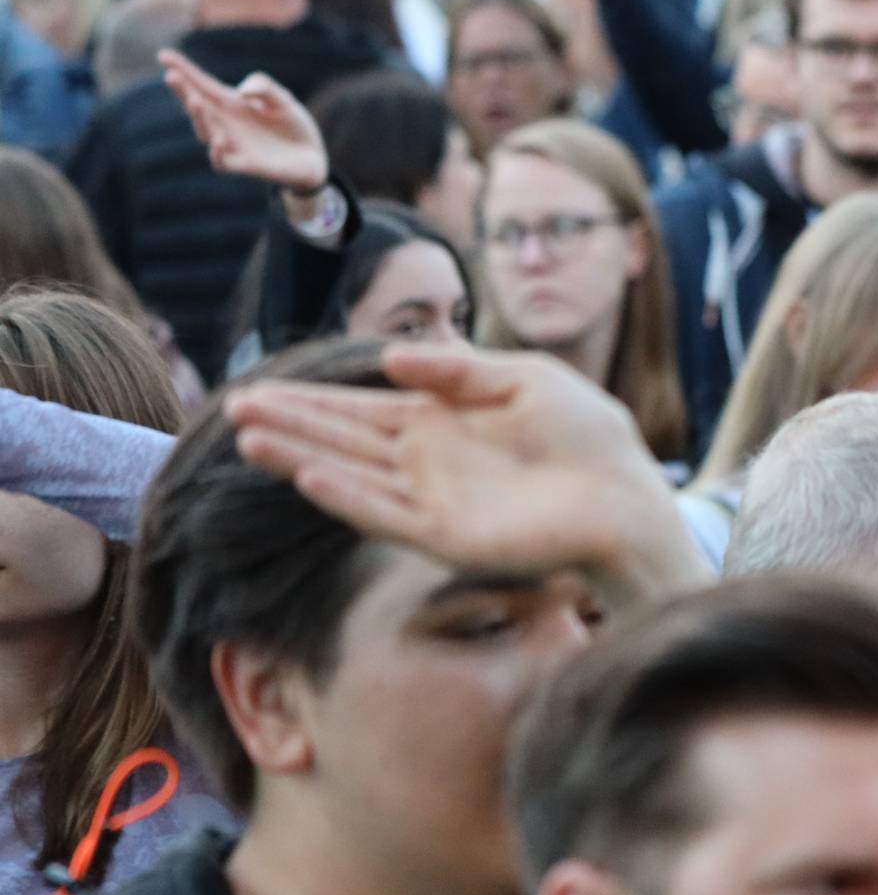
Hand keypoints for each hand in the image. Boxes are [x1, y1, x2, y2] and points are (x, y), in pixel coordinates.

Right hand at [161, 50, 327, 194]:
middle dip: (183, 91)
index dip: (183, 69)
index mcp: (231, 102)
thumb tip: (242, 93)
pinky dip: (218, 153)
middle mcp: (224, 122)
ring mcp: (230, 144)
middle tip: (172, 76)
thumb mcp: (283, 99)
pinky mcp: (243, 164)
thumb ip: (265, 87)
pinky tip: (217, 140)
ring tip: (196, 101)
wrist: (312, 157)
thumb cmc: (292, 124)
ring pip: (205, 132)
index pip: (202, 83)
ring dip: (199, 117)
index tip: (164, 54)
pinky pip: (223, 162)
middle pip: (196, 105)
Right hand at [223, 344, 706, 601]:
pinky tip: (306, 475)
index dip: (311, 400)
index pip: (362, 408)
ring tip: (249, 438)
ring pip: (352, 474)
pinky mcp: (445, 536)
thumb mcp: (525, 380)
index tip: (257, 390)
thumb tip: (392, 358)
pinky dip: (346, 495)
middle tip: (233, 409)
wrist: (627, 495)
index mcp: (444, 422)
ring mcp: (432, 501)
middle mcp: (427, 463)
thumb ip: (460, 369)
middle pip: (343, 439)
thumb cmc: (589, 437)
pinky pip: (384, 514)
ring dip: (300, 455)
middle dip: (290, 423)